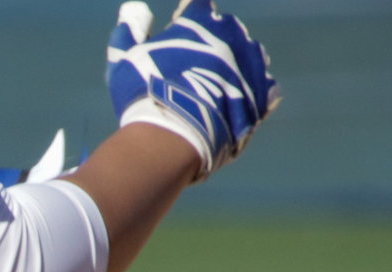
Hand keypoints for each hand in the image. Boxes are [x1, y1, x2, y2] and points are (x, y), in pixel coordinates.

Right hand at [106, 0, 278, 174]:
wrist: (174, 138)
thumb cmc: (145, 96)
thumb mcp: (125, 60)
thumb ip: (128, 32)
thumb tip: (132, 10)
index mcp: (200, 19)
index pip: (199, 2)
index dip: (187, 14)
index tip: (178, 26)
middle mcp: (231, 35)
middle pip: (227, 28)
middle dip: (214, 40)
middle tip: (195, 63)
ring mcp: (251, 64)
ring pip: (250, 55)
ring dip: (237, 64)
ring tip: (217, 86)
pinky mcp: (263, 95)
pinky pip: (265, 88)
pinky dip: (253, 93)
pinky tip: (236, 105)